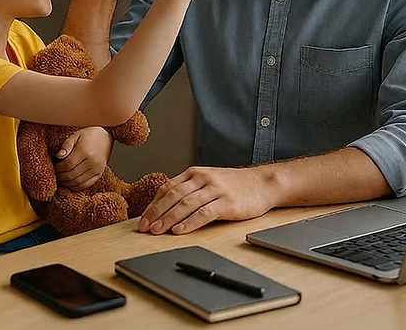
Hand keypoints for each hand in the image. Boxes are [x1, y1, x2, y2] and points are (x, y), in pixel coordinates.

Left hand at [54, 127, 113, 190]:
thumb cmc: (90, 134)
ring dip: (67, 183)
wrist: (106, 135)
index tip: (53, 167)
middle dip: (61, 177)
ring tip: (61, 179)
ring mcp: (97, 169)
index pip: (67, 165)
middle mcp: (92, 161)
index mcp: (84, 151)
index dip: (58, 168)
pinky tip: (70, 183)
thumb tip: (58, 156)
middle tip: (55, 175)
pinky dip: (76, 187)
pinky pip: (86, 185)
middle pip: (71, 175)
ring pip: (78, 182)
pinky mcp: (99, 174)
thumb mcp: (76, 135)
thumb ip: (66, 145)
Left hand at [137, 166, 276, 233]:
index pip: (168, 188)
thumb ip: (189, 190)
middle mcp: (203, 178)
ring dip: (169, 218)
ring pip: (186, 204)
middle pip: (173, 196)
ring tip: (157, 230)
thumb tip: (165, 208)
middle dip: (157, 213)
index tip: (143, 219)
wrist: (262, 183)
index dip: (153, 205)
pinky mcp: (227, 203)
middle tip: (145, 227)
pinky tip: (180, 230)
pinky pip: (204, 213)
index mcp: (194, 173)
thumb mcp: (208, 181)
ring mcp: (215, 190)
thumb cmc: (233, 185)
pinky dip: (190, 222)